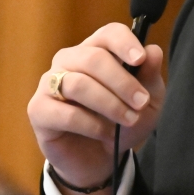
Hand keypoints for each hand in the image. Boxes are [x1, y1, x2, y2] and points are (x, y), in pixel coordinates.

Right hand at [27, 22, 165, 194]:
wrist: (100, 160)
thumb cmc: (121, 123)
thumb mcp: (147, 103)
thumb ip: (149, 76)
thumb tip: (154, 51)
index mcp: (96, 50)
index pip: (107, 34)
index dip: (124, 43)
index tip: (140, 60)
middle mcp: (69, 61)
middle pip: (93, 57)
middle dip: (122, 81)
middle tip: (141, 102)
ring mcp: (50, 84)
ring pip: (78, 84)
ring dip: (109, 104)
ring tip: (127, 120)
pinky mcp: (39, 110)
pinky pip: (65, 113)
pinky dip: (91, 125)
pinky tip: (104, 133)